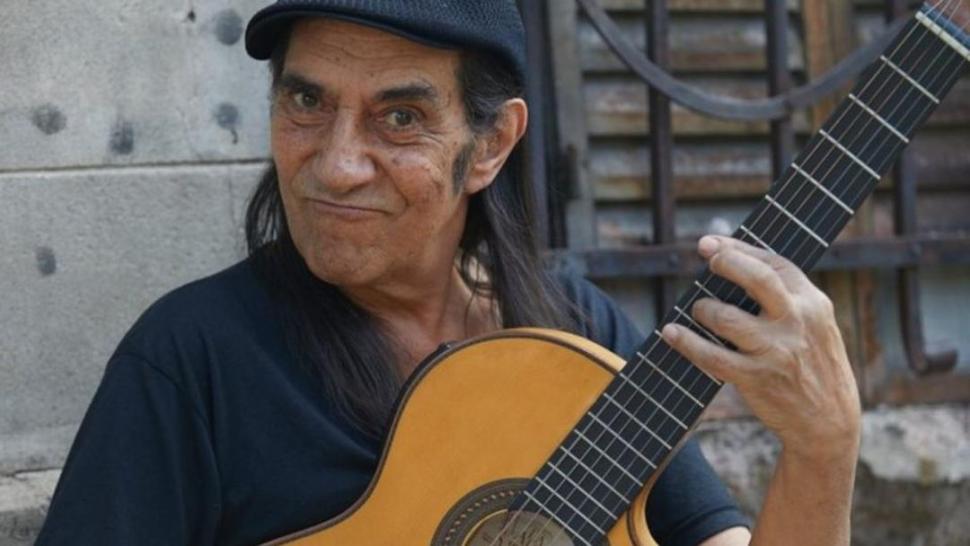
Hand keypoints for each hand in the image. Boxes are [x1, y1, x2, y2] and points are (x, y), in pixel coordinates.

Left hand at [661, 235, 860, 461]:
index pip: (775, 263)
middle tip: (706, 261)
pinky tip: (671, 333)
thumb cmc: (813, 366)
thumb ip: (785, 299)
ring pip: (725, 317)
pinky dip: (686, 343)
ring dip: (704, 309)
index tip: (710, 244)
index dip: (739, 249)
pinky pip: (711, 356)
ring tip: (699, 310)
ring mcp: (776, 351)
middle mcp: (797, 322)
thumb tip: (732, 266)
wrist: (829, 423)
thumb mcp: (814, 326)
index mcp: (813, 304)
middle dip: (726, 263)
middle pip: (757, 278)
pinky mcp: (756, 379)